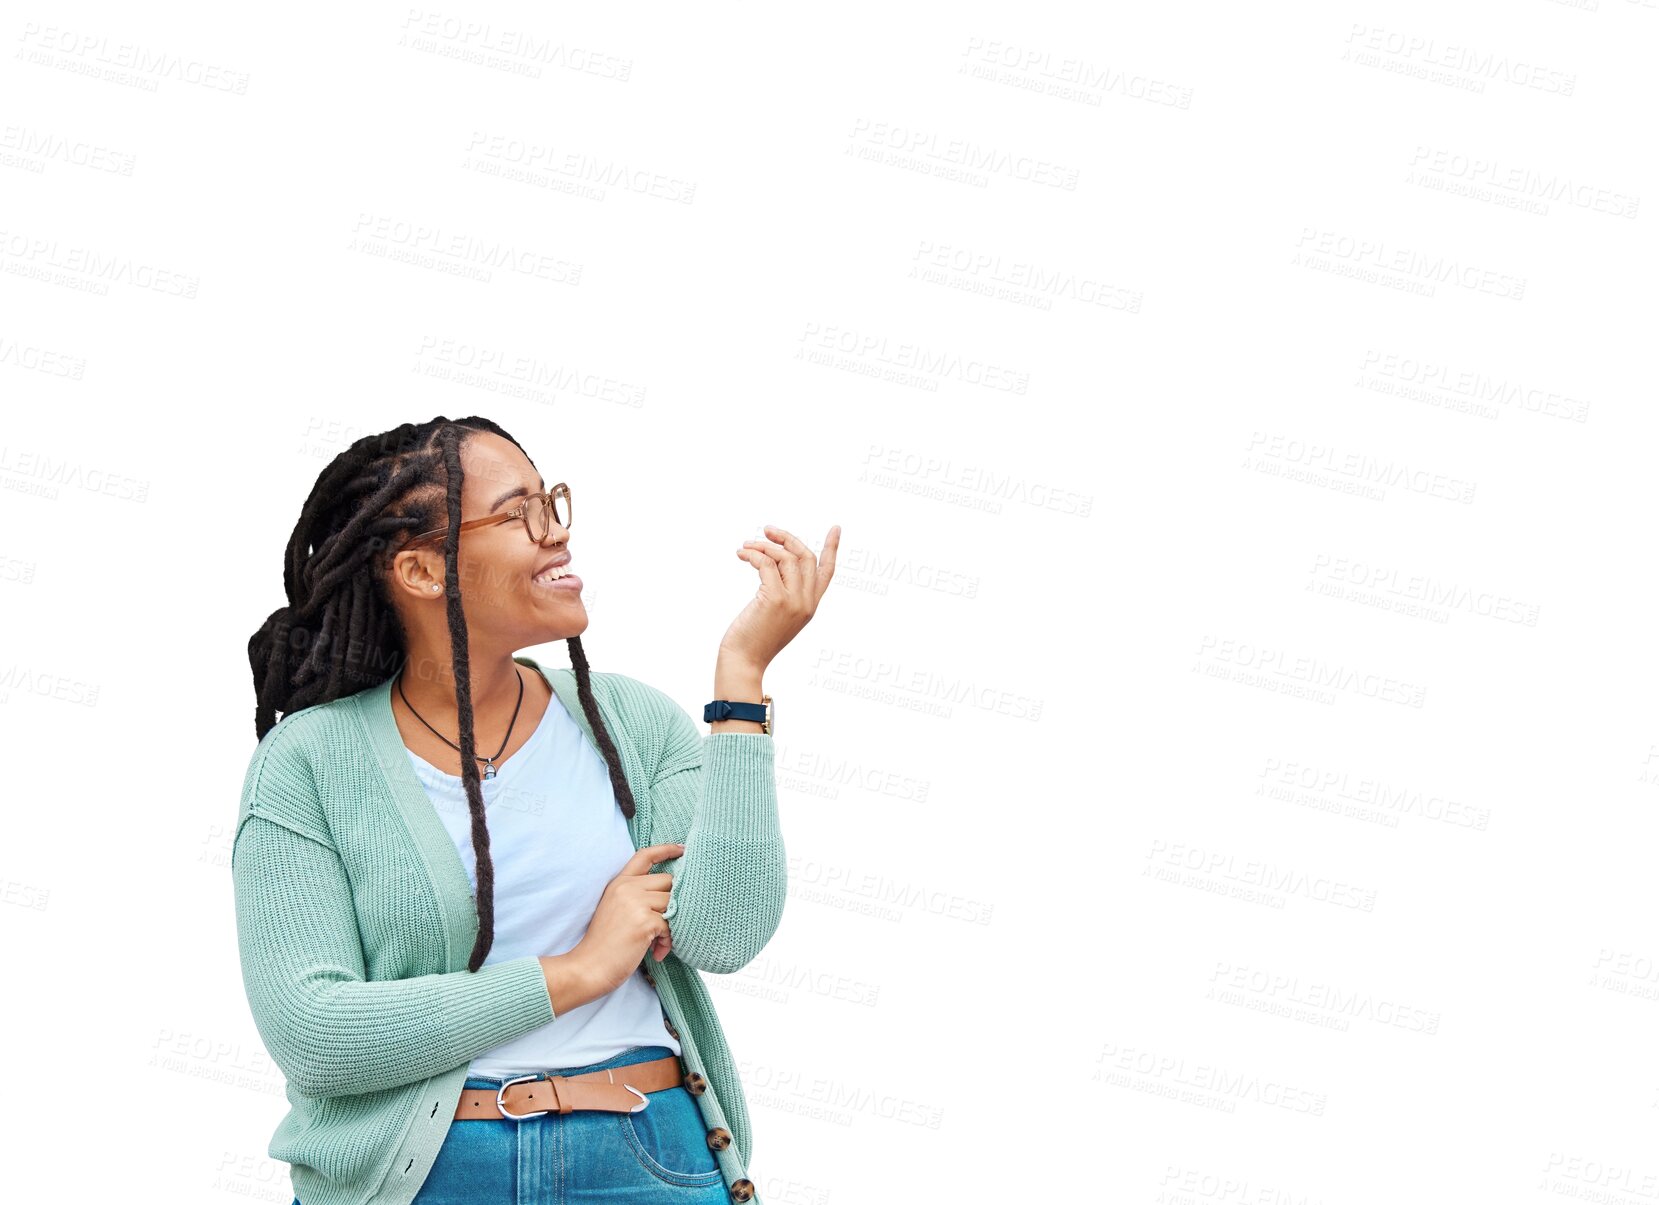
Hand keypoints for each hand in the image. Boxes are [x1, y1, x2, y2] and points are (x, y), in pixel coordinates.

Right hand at [565, 843, 684, 999]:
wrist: (588, 968)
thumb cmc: (604, 945)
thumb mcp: (616, 910)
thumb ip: (637, 896)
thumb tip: (672, 896)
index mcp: (619, 883)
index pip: (645, 856)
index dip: (666, 850)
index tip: (683, 849)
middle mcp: (627, 887)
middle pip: (669, 881)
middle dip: (673, 903)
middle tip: (664, 928)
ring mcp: (635, 902)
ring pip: (673, 903)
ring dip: (672, 926)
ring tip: (658, 944)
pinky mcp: (644, 921)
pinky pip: (671, 925)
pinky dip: (668, 941)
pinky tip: (656, 953)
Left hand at [721, 524, 840, 669]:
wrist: (744, 662)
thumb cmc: (753, 639)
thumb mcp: (776, 615)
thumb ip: (783, 594)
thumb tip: (771, 565)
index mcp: (810, 606)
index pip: (827, 572)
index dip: (832, 548)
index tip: (836, 529)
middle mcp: (806, 602)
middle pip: (806, 557)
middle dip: (787, 538)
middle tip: (767, 531)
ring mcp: (793, 601)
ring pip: (786, 558)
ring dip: (764, 546)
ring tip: (746, 547)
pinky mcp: (775, 599)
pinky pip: (767, 564)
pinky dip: (754, 555)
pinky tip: (742, 555)